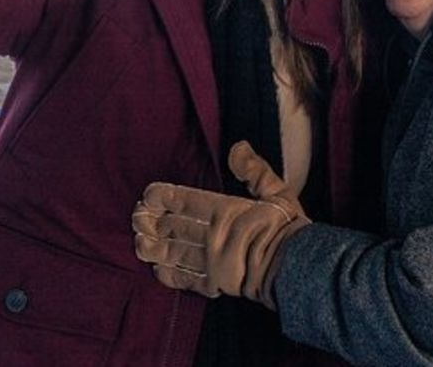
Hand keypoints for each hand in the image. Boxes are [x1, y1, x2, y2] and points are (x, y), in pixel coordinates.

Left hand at [133, 141, 308, 308]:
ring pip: (173, 253)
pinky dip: (168, 273)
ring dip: (152, 247)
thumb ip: (255, 170)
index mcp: (226, 212)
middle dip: (151, 220)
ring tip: (138, 241)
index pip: (185, 202)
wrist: (296, 268)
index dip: (163, 198)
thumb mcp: (277, 191)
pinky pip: (184, 279)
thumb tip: (237, 148)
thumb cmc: (287, 228)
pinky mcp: (214, 284)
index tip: (148, 194)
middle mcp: (213, 237)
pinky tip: (156, 267)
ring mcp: (211, 262)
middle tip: (136, 216)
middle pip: (173, 227)